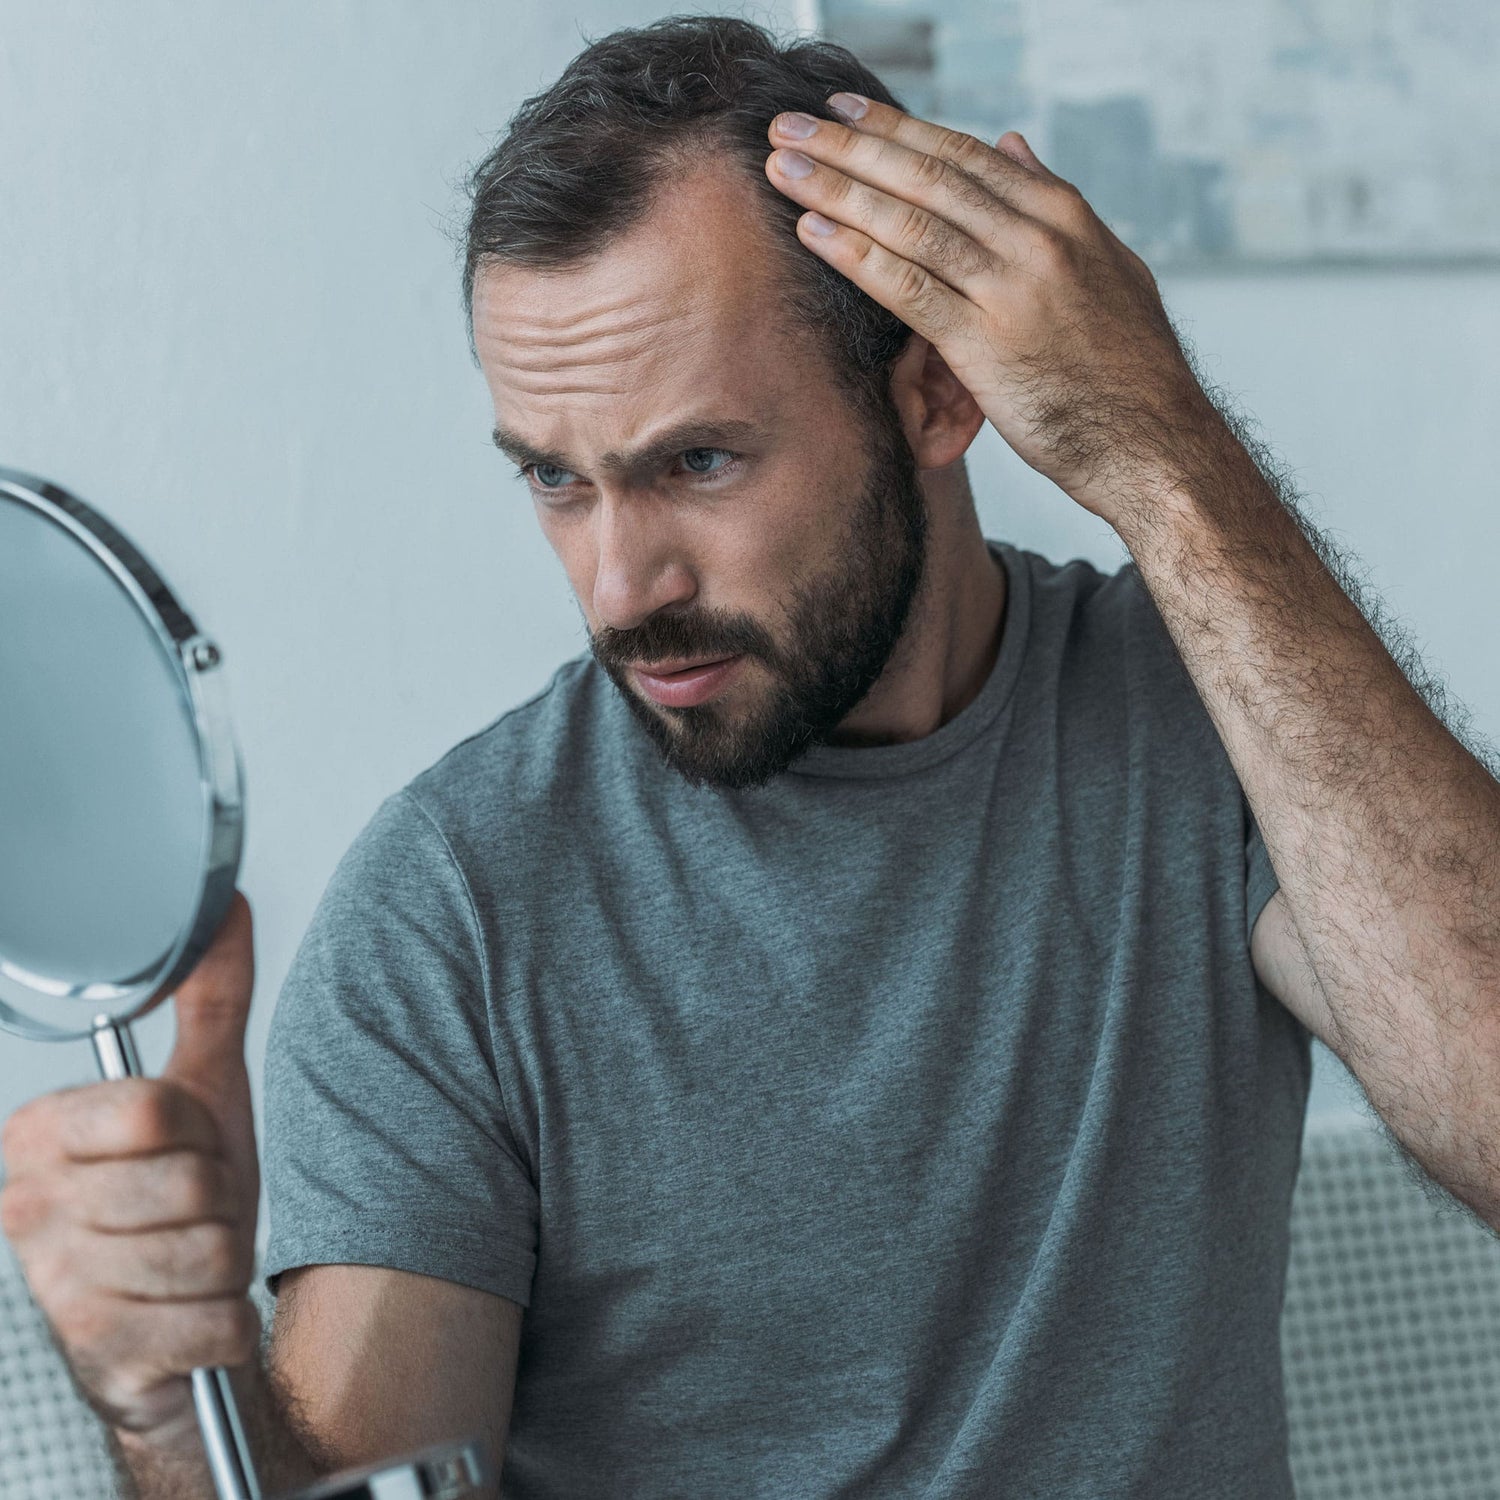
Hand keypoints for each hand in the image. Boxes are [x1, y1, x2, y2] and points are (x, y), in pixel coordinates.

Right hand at [0, 893, 261, 1445]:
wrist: (169, 1332)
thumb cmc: (180, 1207)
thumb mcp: (203, 1093)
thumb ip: (211, 997)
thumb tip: (222, 900)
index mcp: (40, 1136)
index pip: (155, 1112)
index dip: (197, 1135)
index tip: (178, 1152)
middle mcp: (26, 1211)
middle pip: (191, 1182)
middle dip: (217, 1202)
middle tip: (190, 1217)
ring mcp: (54, 1292)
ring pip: (209, 1251)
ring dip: (224, 1262)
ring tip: (189, 1266)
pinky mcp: (96, 1361)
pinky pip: (219, 1323)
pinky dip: (226, 1323)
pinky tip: (190, 1321)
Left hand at [764, 95, 1224, 523]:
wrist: (1155, 443)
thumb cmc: (1129, 366)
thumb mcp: (1107, 265)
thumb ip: (1053, 202)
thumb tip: (1012, 144)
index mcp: (1063, 215)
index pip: (963, 156)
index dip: (895, 129)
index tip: (844, 110)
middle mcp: (1037, 240)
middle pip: (927, 178)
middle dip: (851, 146)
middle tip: (791, 124)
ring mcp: (1012, 290)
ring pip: (910, 223)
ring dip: (839, 190)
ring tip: (783, 167)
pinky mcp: (986, 347)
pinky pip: (908, 289)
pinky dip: (857, 256)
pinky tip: (814, 232)